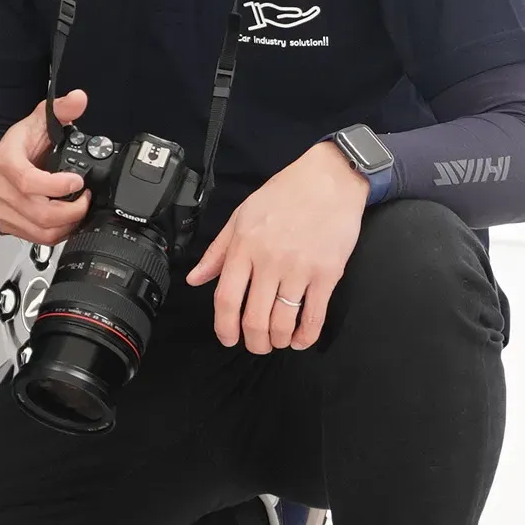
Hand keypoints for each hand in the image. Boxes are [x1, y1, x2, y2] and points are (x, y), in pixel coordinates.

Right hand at [0, 88, 95, 245]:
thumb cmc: (17, 146)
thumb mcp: (37, 121)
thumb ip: (60, 108)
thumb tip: (79, 99)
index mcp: (4, 162)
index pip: (29, 181)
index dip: (57, 186)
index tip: (77, 182)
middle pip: (38, 212)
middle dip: (71, 211)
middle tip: (85, 200)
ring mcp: (2, 210)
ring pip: (39, 230)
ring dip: (67, 224)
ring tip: (80, 210)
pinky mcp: (7, 225)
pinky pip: (37, 239)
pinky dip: (57, 234)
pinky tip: (67, 221)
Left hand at [185, 141, 367, 353]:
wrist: (330, 179)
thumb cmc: (286, 194)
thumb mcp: (242, 215)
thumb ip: (218, 251)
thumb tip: (195, 279)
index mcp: (245, 246)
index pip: (226, 298)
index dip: (224, 326)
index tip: (228, 338)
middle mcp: (269, 261)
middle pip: (254, 318)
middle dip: (254, 341)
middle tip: (257, 345)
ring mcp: (300, 269)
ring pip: (283, 322)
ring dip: (278, 340)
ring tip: (278, 340)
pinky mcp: (327, 274)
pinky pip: (314, 316)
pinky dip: (306, 335)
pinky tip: (300, 339)